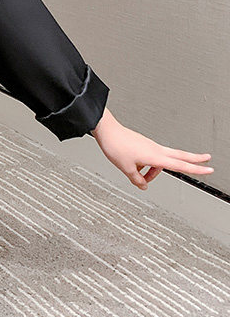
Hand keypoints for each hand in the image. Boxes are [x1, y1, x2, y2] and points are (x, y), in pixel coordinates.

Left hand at [93, 110, 213, 190]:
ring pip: (161, 161)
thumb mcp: (126, 168)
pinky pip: (151, 158)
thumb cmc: (116, 145)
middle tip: (207, 160)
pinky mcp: (143, 144)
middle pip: (180, 155)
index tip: (209, 169)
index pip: (180, 164)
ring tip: (140, 176)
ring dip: (154, 172)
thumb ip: (136, 179)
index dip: (196, 169)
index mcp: (155, 156)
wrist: (107, 131)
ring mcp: (150, 146)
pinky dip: (147, 165)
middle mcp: (155, 149)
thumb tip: (142, 185)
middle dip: (194, 159)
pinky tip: (136, 167)